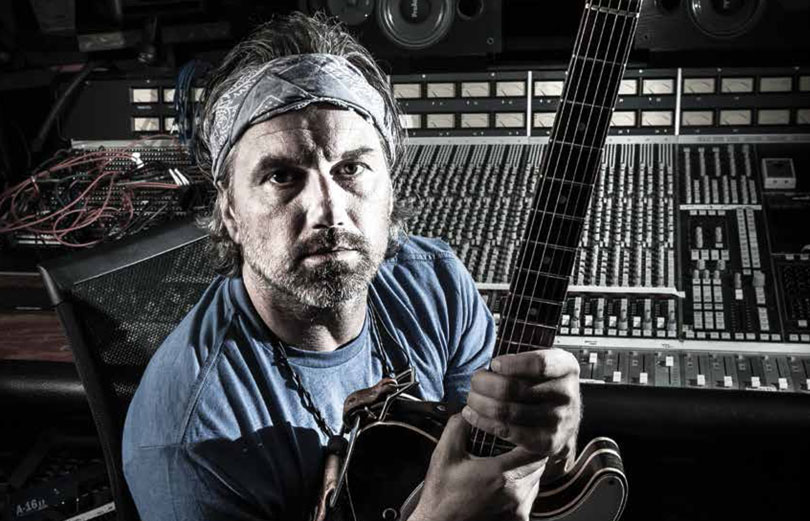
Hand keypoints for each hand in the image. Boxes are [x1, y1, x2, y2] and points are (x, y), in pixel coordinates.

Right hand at [407, 414, 546, 520]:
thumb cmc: (441, 494)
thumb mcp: (444, 454)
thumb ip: (458, 426)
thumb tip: (471, 409)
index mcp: (500, 474)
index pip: (534, 449)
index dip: (529, 437)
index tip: (518, 431)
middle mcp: (515, 493)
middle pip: (539, 464)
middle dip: (528, 451)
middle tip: (512, 444)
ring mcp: (518, 510)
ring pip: (536, 480)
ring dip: (526, 469)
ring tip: (507, 463)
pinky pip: (530, 498)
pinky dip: (523, 488)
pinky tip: (505, 484)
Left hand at [464, 348, 580, 474]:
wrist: (564, 419)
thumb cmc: (542, 384)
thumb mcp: (541, 364)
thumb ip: (520, 359)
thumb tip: (489, 366)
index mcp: (567, 367)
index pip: (539, 363)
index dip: (512, 364)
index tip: (493, 364)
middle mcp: (567, 394)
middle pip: (514, 388)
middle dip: (485, 383)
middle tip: (474, 381)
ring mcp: (560, 421)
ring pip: (507, 411)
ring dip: (480, 403)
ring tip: (471, 398)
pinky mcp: (548, 443)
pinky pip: (508, 432)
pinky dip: (483, 422)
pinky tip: (472, 414)